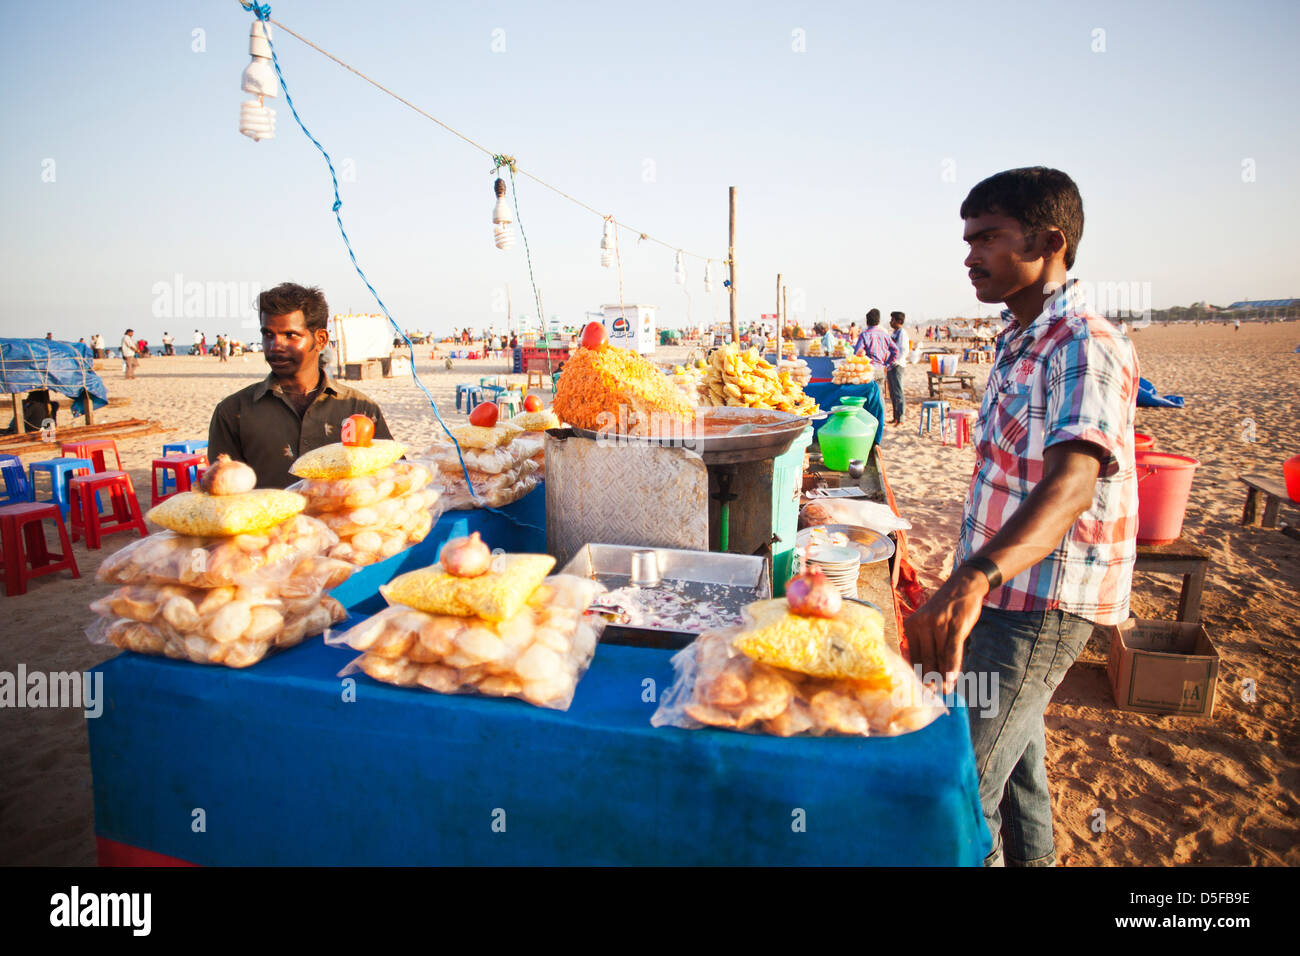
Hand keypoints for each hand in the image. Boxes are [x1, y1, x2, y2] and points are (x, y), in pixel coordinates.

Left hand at [904, 566, 988, 692]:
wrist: (963, 586)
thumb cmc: (946, 610)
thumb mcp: (929, 623)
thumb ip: (926, 645)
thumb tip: (927, 673)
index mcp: (911, 626)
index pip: (912, 656)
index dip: (916, 675)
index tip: (918, 692)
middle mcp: (921, 625)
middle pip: (925, 659)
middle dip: (930, 680)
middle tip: (932, 697)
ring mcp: (938, 625)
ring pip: (939, 657)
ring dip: (943, 677)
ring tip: (945, 692)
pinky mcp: (954, 625)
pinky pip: (952, 649)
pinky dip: (952, 665)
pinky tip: (952, 678)